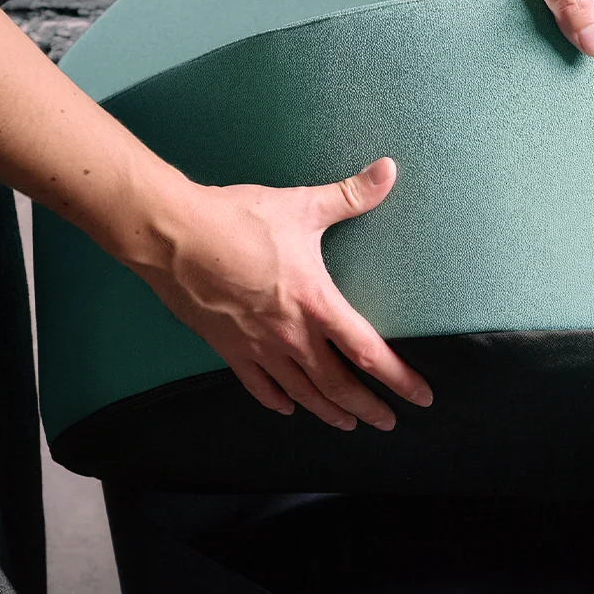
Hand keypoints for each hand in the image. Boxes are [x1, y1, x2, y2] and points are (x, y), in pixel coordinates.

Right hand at [134, 157, 432, 431]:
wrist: (172, 236)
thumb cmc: (237, 220)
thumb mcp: (301, 206)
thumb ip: (350, 195)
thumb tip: (389, 169)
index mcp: (316, 303)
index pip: (368, 353)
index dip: (399, 379)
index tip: (421, 398)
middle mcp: (290, 335)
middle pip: (337, 385)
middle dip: (367, 408)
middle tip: (387, 423)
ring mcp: (257, 346)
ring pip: (301, 393)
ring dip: (328, 411)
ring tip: (348, 423)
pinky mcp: (227, 348)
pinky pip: (257, 385)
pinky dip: (276, 400)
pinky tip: (287, 408)